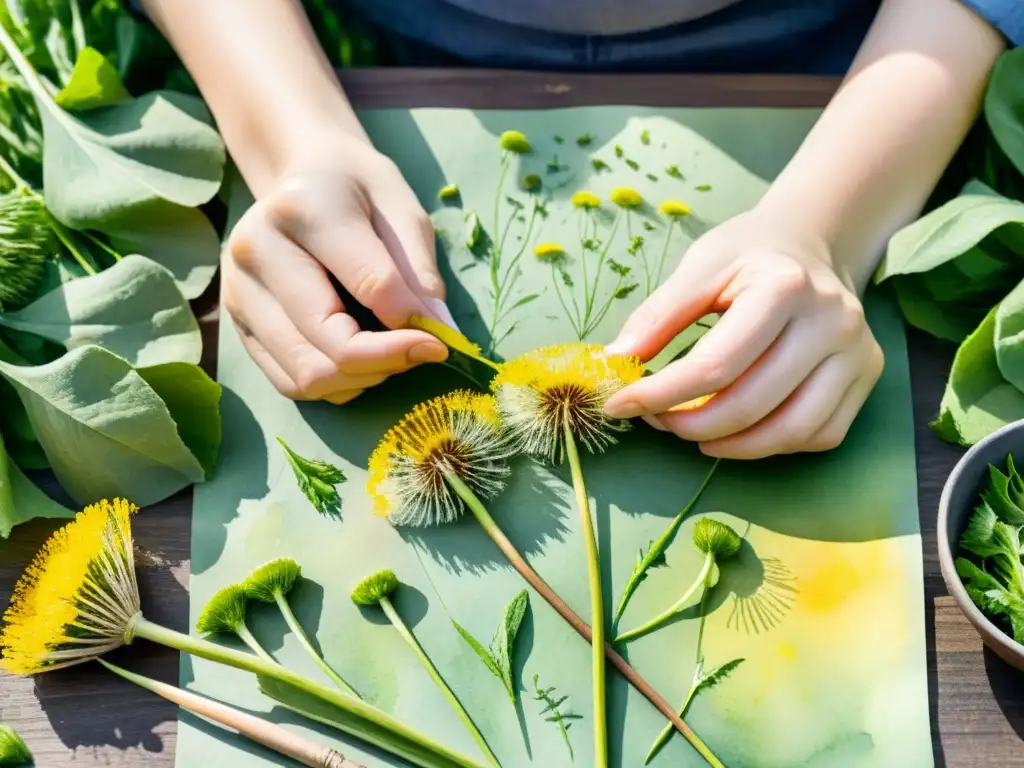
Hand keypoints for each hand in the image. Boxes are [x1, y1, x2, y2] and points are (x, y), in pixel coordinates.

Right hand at [223, 134, 452, 403]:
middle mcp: (255, 252)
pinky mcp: (236, 324)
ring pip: (307, 375)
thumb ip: (420, 270)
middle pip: (329, 343)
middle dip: (387, 361)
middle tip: (421, 352)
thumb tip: (438, 329)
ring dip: (362, 378)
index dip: (412, 327)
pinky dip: (335, 384)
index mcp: (303, 209)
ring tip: (390, 353)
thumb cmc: (358, 190)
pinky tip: (359, 359)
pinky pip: (290, 383)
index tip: (444, 341)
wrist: (298, 178)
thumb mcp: (402, 209)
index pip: (368, 286)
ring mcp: (237, 292)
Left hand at [604, 210, 883, 458]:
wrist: (810, 242)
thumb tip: (617, 362)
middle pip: (752, 404)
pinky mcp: (868, 374)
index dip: (661, 395)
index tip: (621, 405)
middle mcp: (832, 321)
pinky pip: (820, 434)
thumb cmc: (748, 254)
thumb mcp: (700, 265)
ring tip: (694, 432)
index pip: (716, 366)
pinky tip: (740, 430)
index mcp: (785, 287)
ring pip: (792, 431)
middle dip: (691, 425)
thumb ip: (658, 314)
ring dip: (732, 445)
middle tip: (658, 420)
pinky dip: (773, 444)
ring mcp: (858, 351)